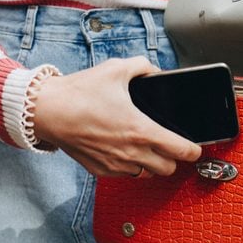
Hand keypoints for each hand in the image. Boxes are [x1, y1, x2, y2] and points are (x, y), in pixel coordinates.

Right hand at [33, 57, 201, 177]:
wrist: (47, 111)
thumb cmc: (79, 93)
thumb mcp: (116, 69)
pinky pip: (126, 175)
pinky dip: (131, 167)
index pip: (181, 150)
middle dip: (173, 158)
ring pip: (148, 175)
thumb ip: (142, 67)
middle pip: (169, 169)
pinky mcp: (101, 170)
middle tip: (170, 146)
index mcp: (141, 130)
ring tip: (149, 150)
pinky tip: (126, 152)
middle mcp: (131, 153)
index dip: (193, 150)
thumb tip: (154, 71)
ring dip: (153, 165)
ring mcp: (116, 165)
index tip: (195, 148)